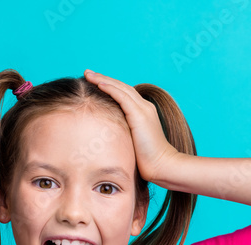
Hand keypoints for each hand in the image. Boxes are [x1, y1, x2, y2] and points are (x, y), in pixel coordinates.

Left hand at [83, 69, 182, 184]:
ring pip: (121, 88)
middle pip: (121, 87)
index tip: (93, 82)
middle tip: (88, 73)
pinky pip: (123, 97)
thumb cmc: (146, 161)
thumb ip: (121, 134)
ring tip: (89, 74)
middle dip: (104, 79)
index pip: (124, 94)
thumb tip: (104, 138)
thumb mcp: (131, 143)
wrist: (162, 166)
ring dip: (104, 80)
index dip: (109, 86)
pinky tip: (99, 84)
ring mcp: (143, 110)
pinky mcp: (140, 115)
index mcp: (142, 113)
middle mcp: (144, 107)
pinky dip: (111, 89)